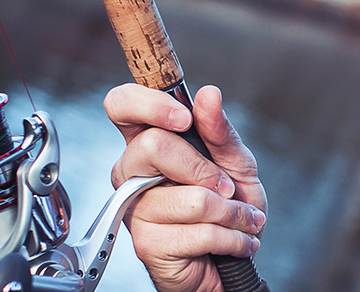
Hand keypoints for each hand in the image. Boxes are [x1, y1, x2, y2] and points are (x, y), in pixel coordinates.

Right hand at [104, 83, 267, 291]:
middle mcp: (132, 173)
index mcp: (148, 143)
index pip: (122, 105)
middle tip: (226, 187)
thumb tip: (208, 95)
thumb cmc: (228, 208)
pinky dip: (232, 237)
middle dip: (205, 168)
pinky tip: (232, 241)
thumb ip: (220, 131)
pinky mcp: (146, 243)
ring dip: (231, 212)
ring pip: (190, 197)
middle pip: (153, 145)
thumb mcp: (236, 164)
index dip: (149, 104)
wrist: (232, 263)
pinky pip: (200, 231)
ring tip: (237, 219)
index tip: (184, 118)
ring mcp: (134, 208)